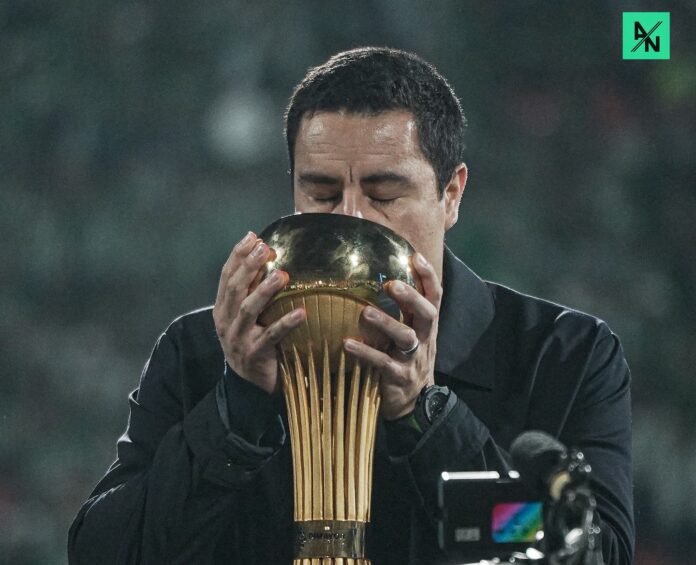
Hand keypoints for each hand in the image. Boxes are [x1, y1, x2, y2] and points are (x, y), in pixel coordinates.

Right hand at [213, 232, 306, 393]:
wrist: (251, 384)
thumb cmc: (255, 342)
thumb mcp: (249, 316)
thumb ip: (253, 291)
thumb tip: (268, 256)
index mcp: (223, 309)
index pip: (226, 276)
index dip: (238, 255)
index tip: (253, 236)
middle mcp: (225, 322)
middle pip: (235, 289)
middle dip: (250, 266)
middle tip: (266, 248)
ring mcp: (237, 340)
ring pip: (248, 310)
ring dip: (265, 290)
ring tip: (282, 275)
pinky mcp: (254, 355)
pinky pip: (270, 337)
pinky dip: (286, 323)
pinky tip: (301, 313)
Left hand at [343, 252, 441, 419]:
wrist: (414, 402)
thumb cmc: (406, 360)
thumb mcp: (411, 334)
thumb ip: (403, 311)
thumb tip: (381, 279)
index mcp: (426, 326)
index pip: (434, 296)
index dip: (428, 276)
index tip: (415, 255)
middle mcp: (424, 339)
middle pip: (426, 313)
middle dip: (411, 297)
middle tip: (391, 284)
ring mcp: (413, 359)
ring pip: (406, 337)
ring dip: (386, 323)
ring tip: (365, 313)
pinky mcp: (398, 377)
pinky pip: (383, 363)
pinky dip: (365, 352)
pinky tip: (347, 344)